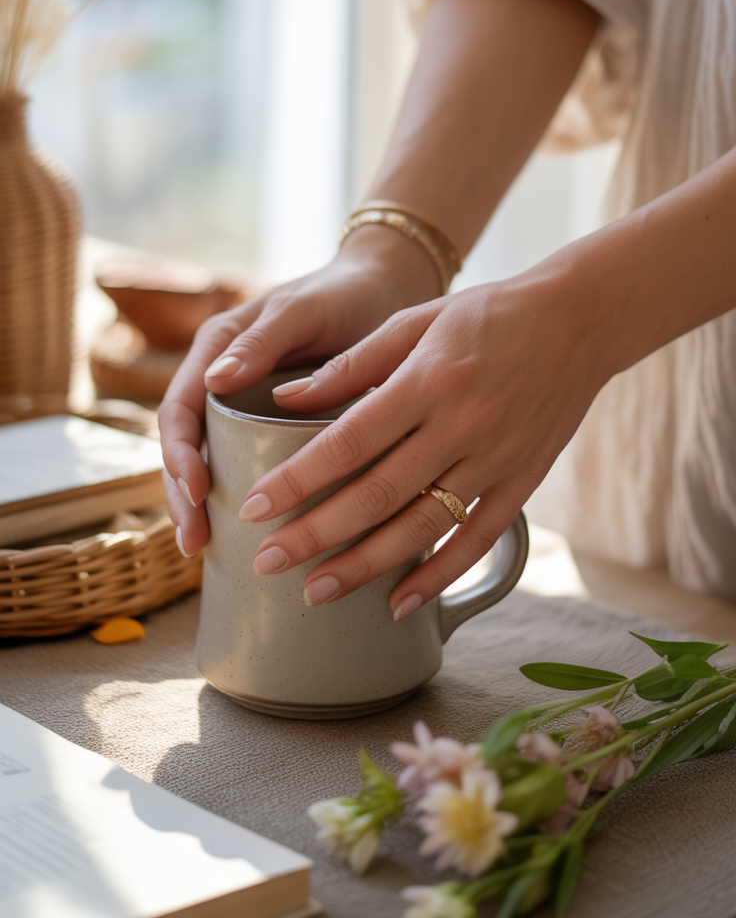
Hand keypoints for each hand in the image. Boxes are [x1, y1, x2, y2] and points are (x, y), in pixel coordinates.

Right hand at [159, 227, 441, 552]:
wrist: (383, 291)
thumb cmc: (341, 293)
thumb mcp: (301, 311)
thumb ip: (261, 341)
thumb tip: (212, 382)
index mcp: (215, 351)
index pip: (179, 410)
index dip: (179, 455)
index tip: (196, 491)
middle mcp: (221, 383)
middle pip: (186, 447)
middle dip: (182, 496)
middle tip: (194, 541)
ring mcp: (244, 408)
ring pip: (209, 463)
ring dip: (200, 507)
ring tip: (203, 550)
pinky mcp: (272, 427)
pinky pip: (243, 465)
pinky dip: (235, 500)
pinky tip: (237, 537)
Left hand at [239, 266, 608, 618]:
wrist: (580, 321)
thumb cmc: (487, 314)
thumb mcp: (415, 320)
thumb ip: (350, 364)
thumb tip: (285, 399)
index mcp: (426, 381)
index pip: (348, 442)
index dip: (297, 479)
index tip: (255, 507)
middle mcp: (460, 427)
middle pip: (376, 495)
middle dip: (315, 534)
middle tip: (266, 562)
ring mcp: (495, 460)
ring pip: (421, 527)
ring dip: (365, 566)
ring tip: (316, 591)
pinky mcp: (522, 482)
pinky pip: (476, 540)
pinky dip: (438, 575)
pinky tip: (398, 603)